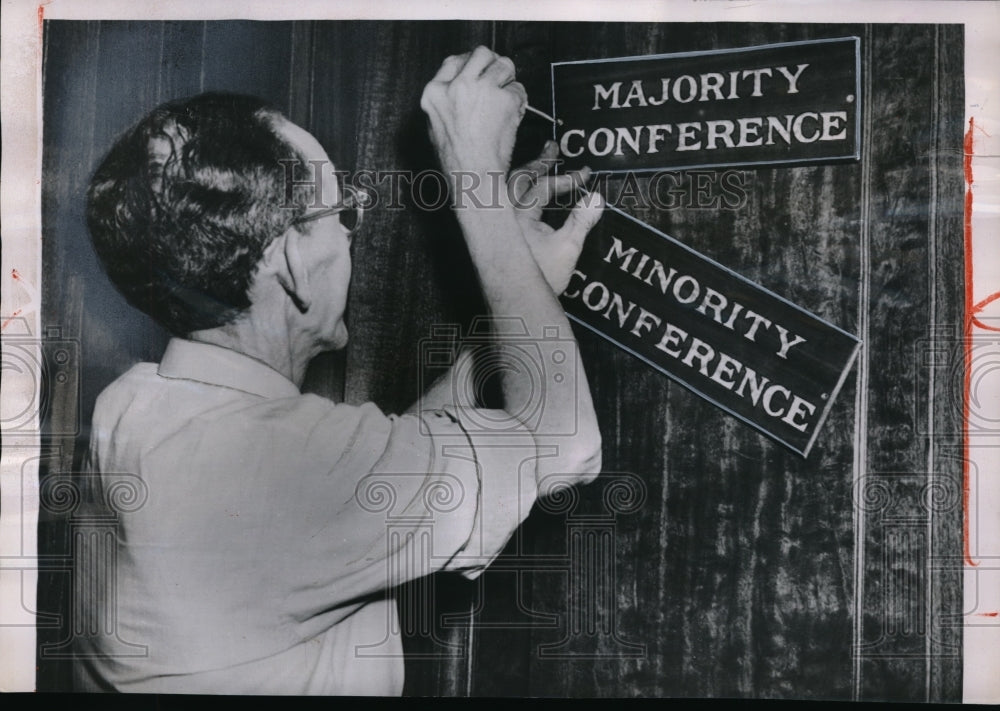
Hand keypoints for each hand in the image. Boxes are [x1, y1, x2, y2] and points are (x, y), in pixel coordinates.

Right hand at [420, 46, 527, 174]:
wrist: (473, 177)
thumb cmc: (456, 161)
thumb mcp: (436, 127)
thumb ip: (447, 101)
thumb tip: (463, 84)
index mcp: (434, 93)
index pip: (453, 61)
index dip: (471, 63)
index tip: (480, 69)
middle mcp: (456, 86)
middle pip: (480, 54)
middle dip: (493, 62)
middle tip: (501, 76)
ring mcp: (481, 90)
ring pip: (503, 65)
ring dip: (509, 79)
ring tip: (508, 99)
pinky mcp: (504, 99)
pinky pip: (518, 89)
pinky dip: (519, 100)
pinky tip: (513, 116)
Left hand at [507, 141, 604, 293]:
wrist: (521, 302)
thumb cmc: (543, 277)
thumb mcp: (568, 248)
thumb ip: (581, 221)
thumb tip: (596, 198)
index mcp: (517, 217)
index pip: (542, 188)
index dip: (565, 180)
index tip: (585, 175)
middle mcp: (503, 215)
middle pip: (517, 178)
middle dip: (538, 163)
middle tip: (553, 148)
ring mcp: (499, 223)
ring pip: (508, 188)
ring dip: (527, 173)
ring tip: (542, 161)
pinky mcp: (501, 233)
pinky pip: (506, 200)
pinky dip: (520, 189)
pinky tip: (528, 188)